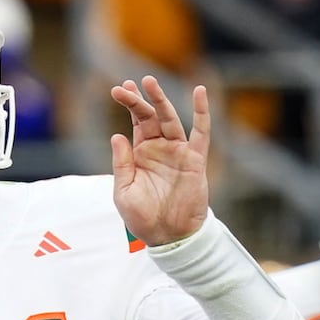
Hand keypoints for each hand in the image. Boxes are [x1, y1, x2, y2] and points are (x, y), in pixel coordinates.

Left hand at [109, 76, 209, 245]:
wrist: (169, 237)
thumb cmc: (144, 219)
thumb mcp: (123, 192)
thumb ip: (121, 164)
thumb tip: (118, 135)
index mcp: (141, 154)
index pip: (136, 122)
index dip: (129, 104)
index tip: (117, 90)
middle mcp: (160, 149)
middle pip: (150, 116)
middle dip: (140, 100)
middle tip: (128, 85)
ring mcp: (178, 153)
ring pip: (171, 119)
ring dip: (161, 100)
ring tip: (150, 82)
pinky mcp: (195, 160)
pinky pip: (201, 133)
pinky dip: (201, 112)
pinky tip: (199, 92)